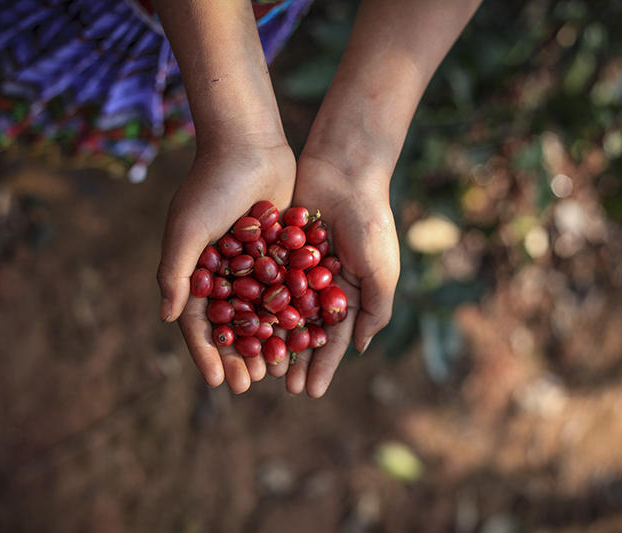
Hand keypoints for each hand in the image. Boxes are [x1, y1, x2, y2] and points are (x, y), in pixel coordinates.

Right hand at [158, 142, 295, 392]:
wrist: (249, 145)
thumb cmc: (210, 185)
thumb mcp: (187, 229)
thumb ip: (175, 272)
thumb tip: (167, 317)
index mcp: (196, 272)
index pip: (199, 323)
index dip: (207, 353)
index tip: (218, 381)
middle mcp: (224, 274)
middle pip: (232, 326)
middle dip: (239, 357)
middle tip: (250, 385)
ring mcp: (253, 266)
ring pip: (262, 315)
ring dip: (267, 344)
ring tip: (276, 373)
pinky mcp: (280, 253)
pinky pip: (286, 292)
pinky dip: (292, 315)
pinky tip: (302, 339)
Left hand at [272, 154, 399, 397]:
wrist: (345, 172)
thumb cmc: (370, 223)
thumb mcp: (380, 272)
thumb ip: (374, 311)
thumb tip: (359, 348)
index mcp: (349, 294)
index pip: (334, 339)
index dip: (323, 365)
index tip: (310, 392)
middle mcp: (322, 286)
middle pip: (305, 330)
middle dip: (294, 358)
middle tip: (279, 385)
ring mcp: (298, 269)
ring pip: (280, 312)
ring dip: (270, 339)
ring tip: (258, 364)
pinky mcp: (277, 250)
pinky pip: (263, 282)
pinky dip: (253, 304)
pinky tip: (241, 326)